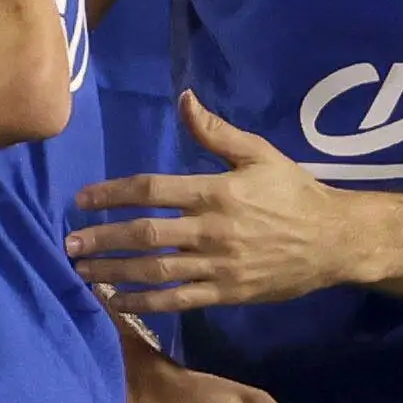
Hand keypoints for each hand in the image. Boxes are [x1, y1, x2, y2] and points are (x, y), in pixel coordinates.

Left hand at [67, 93, 377, 311]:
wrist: (334, 241)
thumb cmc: (294, 192)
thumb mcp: (260, 153)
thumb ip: (216, 132)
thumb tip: (184, 99)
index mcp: (216, 191)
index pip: (152, 190)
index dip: (112, 194)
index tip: (82, 199)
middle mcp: (211, 230)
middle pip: (145, 234)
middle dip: (102, 239)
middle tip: (69, 243)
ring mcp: (218, 266)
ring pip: (155, 271)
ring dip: (114, 273)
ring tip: (82, 272)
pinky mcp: (226, 293)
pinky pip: (177, 301)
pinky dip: (144, 303)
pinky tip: (117, 302)